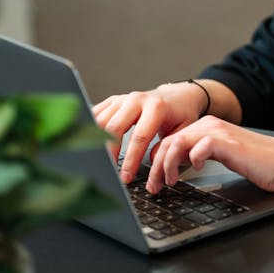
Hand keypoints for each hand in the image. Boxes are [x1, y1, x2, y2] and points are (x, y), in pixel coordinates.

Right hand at [92, 82, 208, 182]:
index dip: (131, 160)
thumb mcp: (183, 131)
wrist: (178, 95)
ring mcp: (124, 98)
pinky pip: (96, 114)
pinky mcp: (114, 100)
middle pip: (114, 128)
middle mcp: (137, 100)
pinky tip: (91, 143)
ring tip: (101, 161)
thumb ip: (167, 147)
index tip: (126, 177)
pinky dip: (91, 129)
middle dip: (110, 153)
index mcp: (156, 107)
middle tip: (109, 171)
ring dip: (98, 142)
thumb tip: (151, 161)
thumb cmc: (180, 114)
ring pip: (101, 121)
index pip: (139, 138)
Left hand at [146, 116, 273, 194]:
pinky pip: (198, 147)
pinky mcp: (227, 142)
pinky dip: (191, 159)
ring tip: (169, 183)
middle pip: (168, 141)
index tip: (155, 182)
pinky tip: (195, 170)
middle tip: (155, 188)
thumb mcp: (222, 157)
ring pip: (177, 143)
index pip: (170, 139)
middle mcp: (209, 125)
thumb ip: (200, 155)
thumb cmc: (259, 163)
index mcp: (206, 127)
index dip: (157, 161)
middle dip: (156, 168)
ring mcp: (218, 132)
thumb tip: (175, 168)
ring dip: (167, 166)